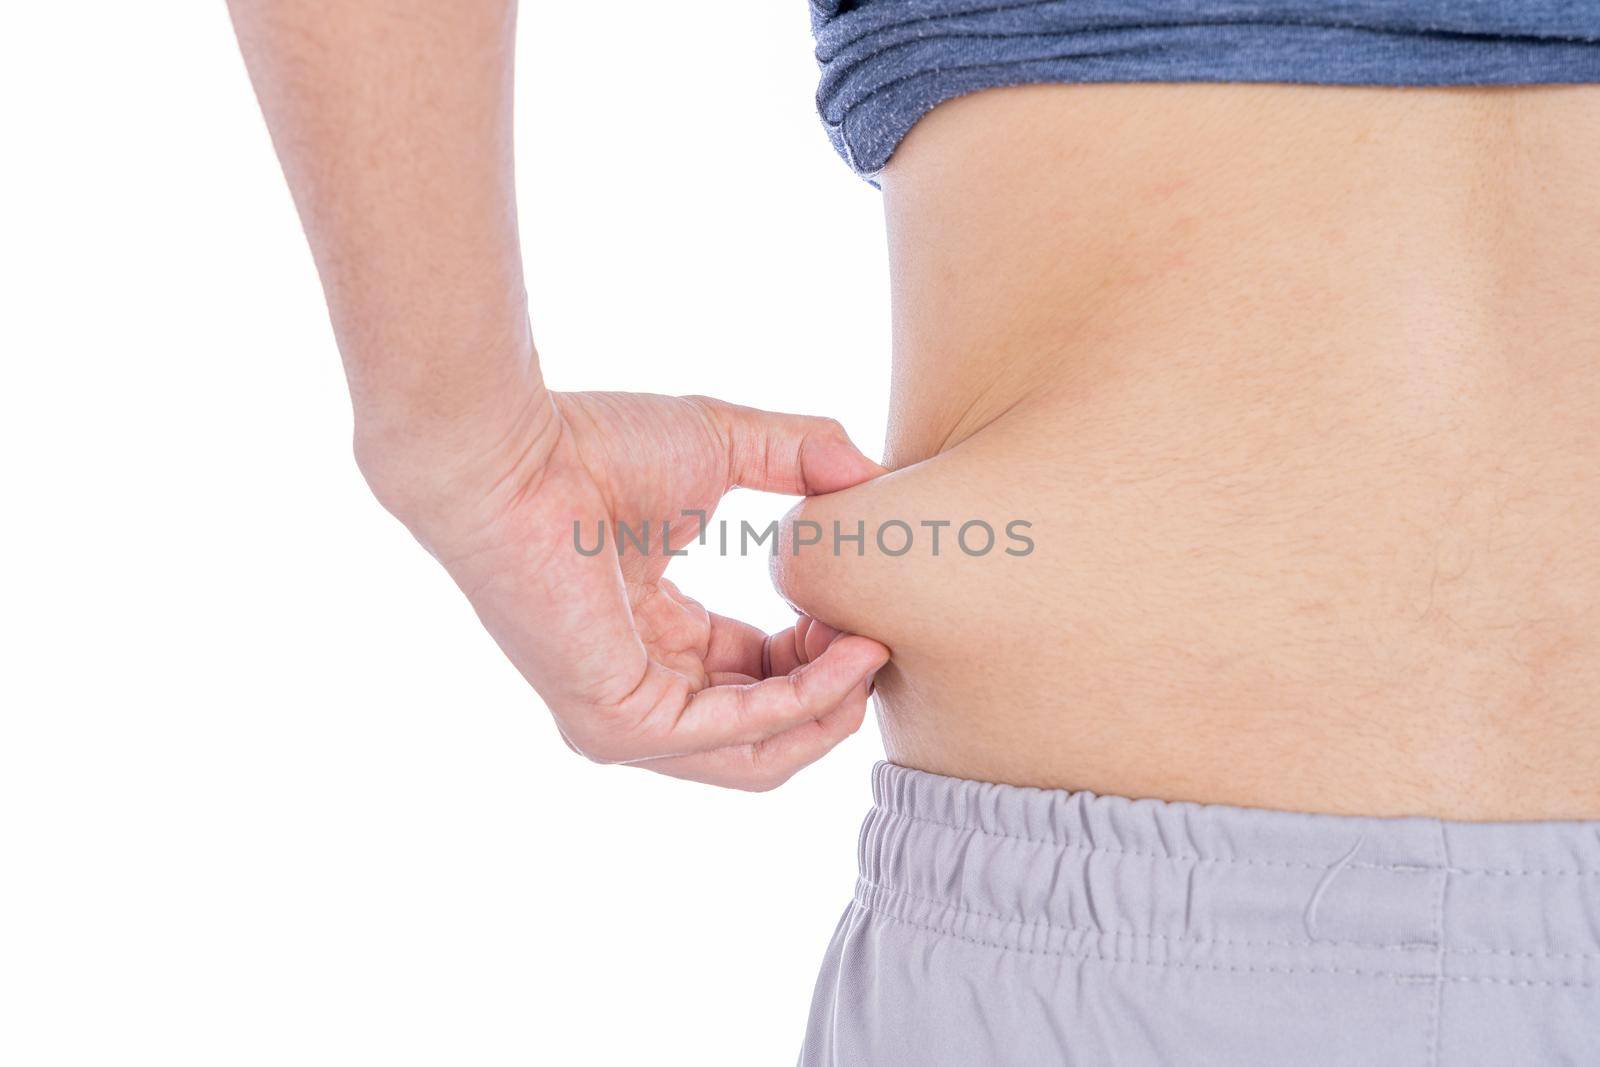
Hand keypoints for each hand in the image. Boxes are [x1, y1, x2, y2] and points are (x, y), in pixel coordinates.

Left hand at [383, 389, 890, 789]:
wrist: (513, 454)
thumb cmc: (594, 446)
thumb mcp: (725, 446)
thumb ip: (802, 456)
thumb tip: (872, 473)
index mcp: (657, 635)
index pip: (759, 677)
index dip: (825, 654)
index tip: (870, 613)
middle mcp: (641, 688)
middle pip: (765, 731)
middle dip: (836, 695)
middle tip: (881, 642)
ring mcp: (625, 718)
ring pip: (756, 753)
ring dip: (829, 708)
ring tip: (872, 652)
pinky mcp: (618, 724)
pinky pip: (733, 737)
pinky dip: (801, 704)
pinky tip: (846, 655)